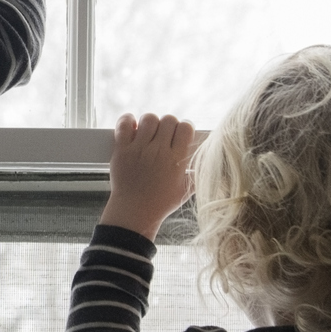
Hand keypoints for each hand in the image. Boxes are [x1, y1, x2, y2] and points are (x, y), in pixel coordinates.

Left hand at [100, 113, 196, 240]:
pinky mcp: (121, 150)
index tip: (181, 134)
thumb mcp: (186, 190)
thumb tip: (209, 161)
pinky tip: (132, 127)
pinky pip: (123, 124)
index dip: (185, 128)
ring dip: (151, 123)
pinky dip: (127, 121)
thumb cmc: (160, 203)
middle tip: (165, 135)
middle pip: (168, 120)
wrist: (134, 212)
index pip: (185, 127)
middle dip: (169, 125)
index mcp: (175, 159)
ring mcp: (138, 149)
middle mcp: (157, 151)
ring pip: (148, 119)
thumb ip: (198, 174)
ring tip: (150, 133)